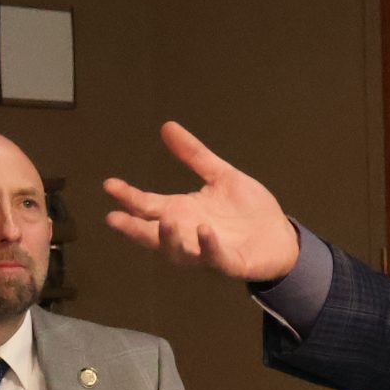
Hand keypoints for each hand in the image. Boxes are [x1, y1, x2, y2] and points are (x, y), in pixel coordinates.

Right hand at [103, 122, 301, 280]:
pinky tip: (204, 230)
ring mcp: (206, 252)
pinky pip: (215, 258)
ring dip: (169, 239)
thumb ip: (195, 156)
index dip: (128, 197)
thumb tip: (167, 126)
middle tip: (114, 218)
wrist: (280, 237)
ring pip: (179, 253)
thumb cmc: (248, 211)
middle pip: (153, 235)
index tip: (109, 184)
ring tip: (164, 219)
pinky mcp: (230, 263)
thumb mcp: (221, 176)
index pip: (148, 205)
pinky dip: (208, 246)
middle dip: (134, 228)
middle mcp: (188, 234)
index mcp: (182, 212)